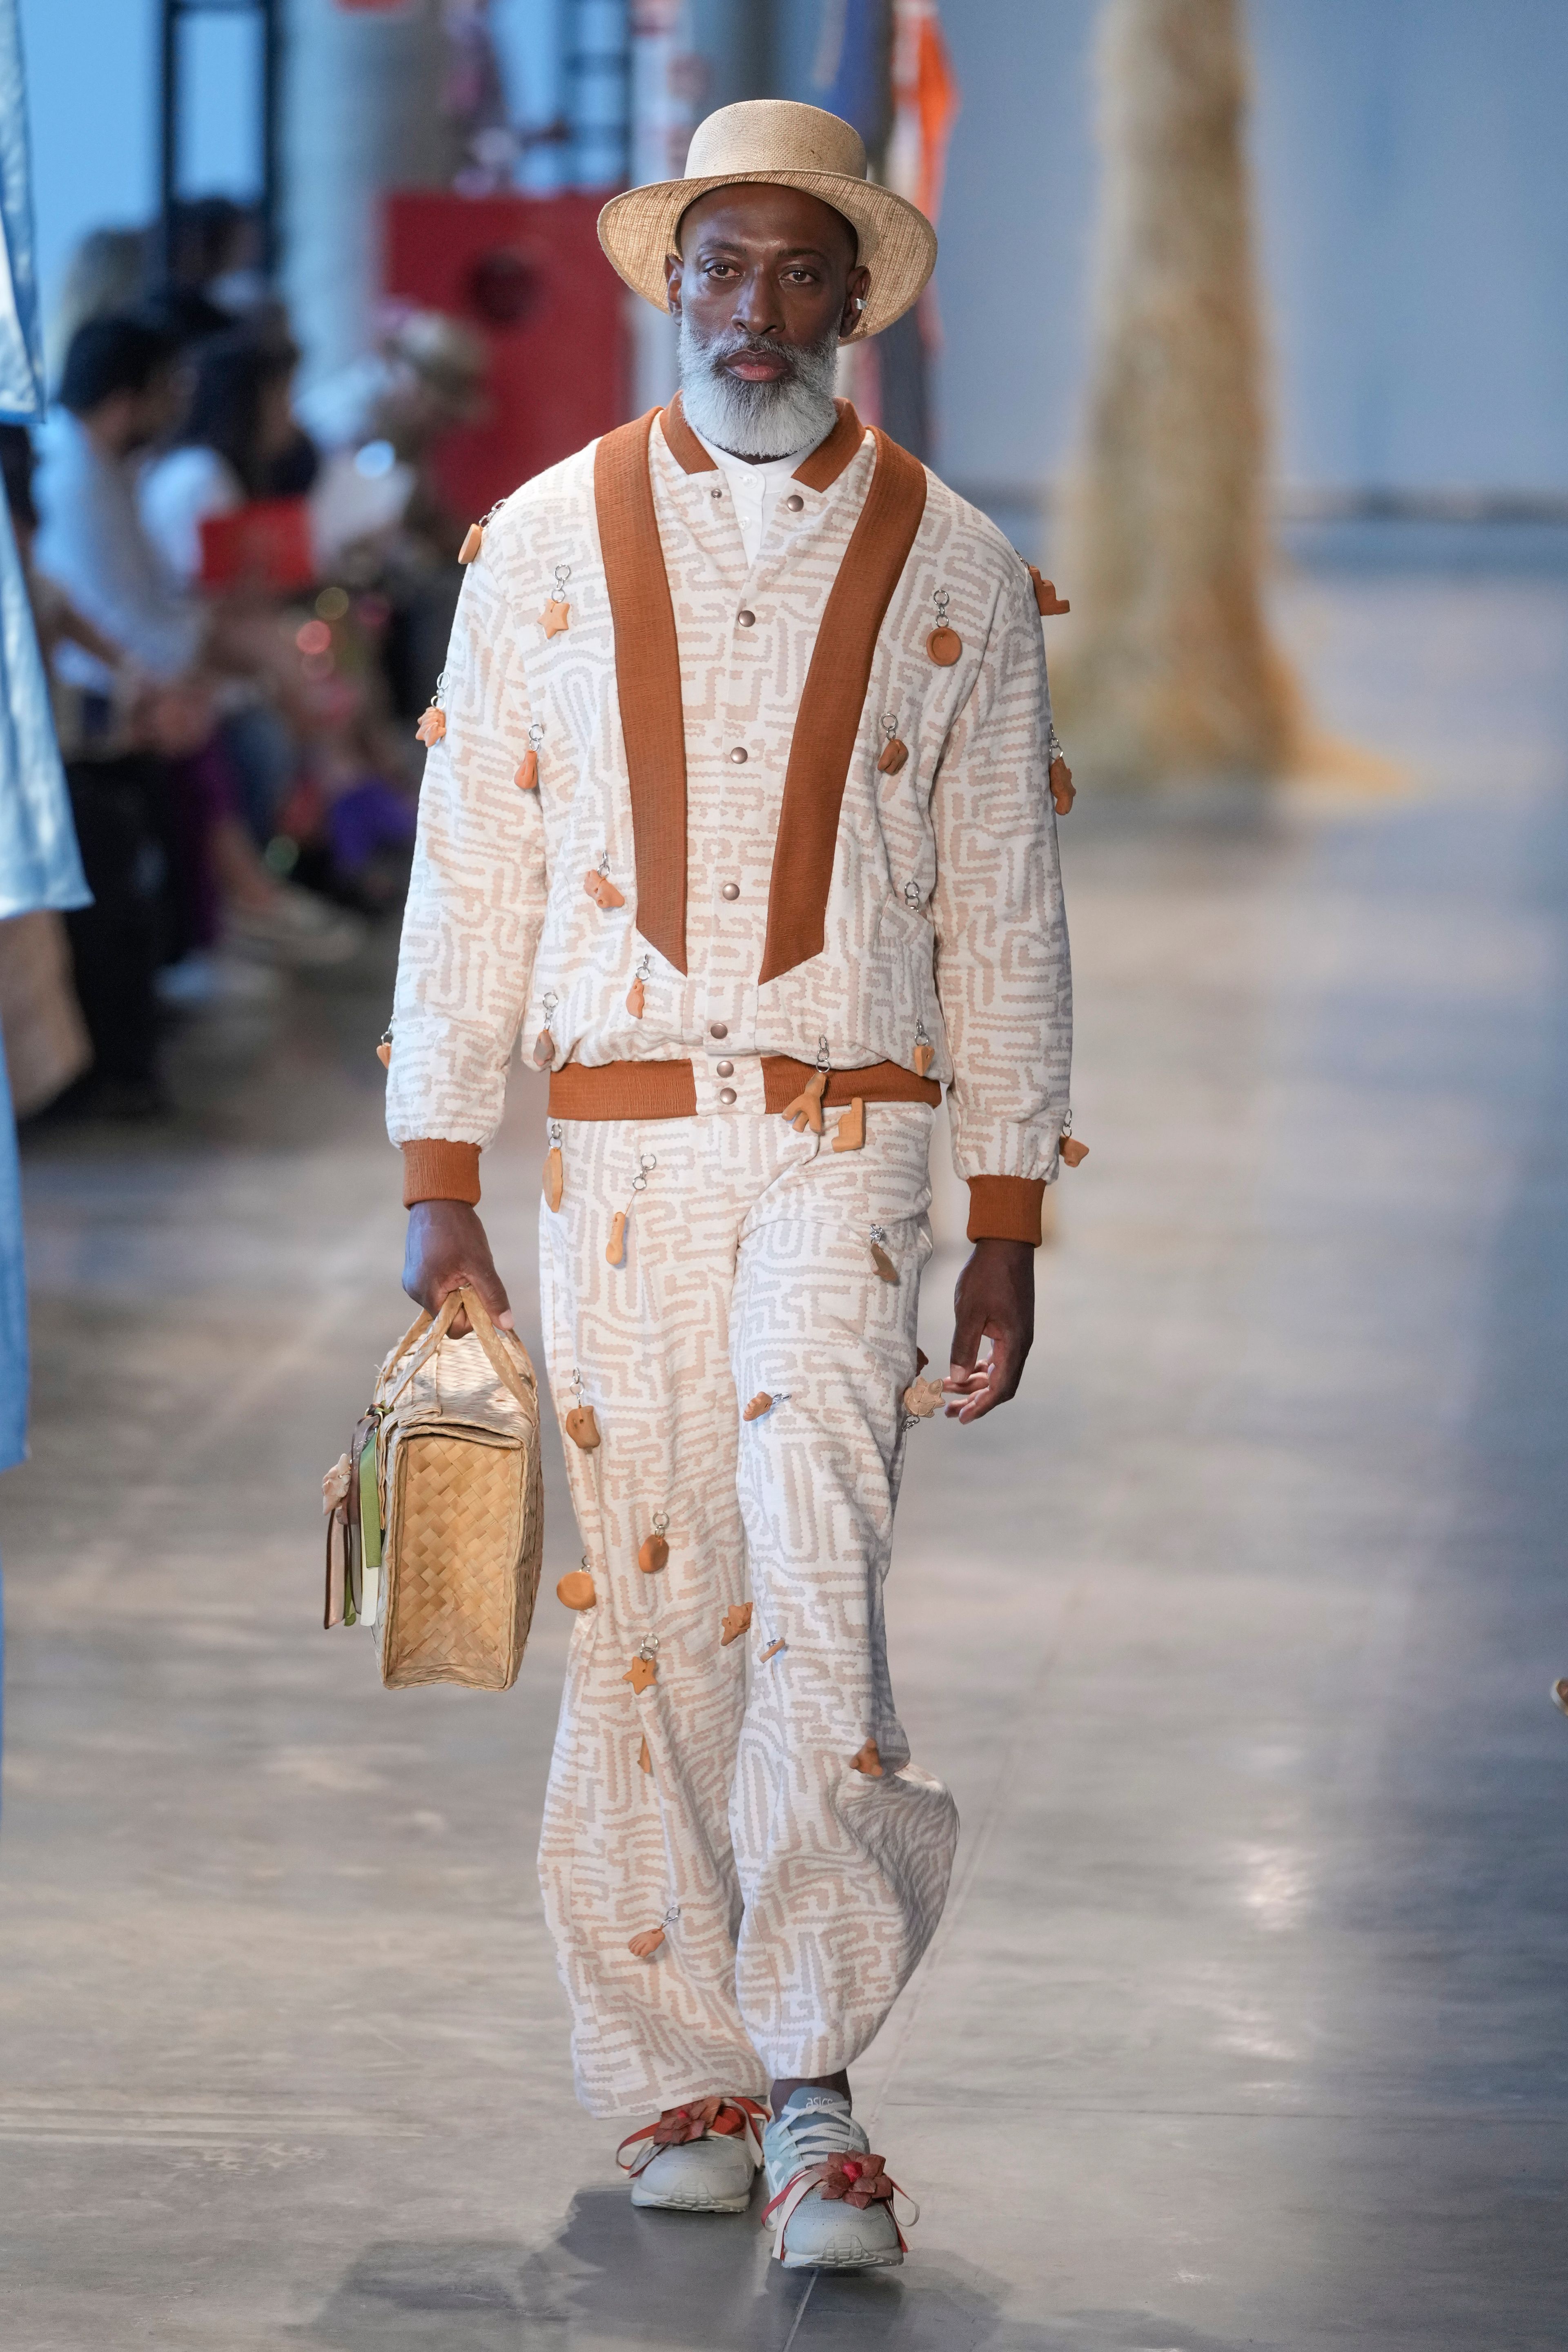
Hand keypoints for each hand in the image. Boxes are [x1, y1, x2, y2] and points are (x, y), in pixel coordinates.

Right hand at [402, 1201, 512, 1336]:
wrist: (438, 1198)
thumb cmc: (459, 1230)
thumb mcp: (481, 1264)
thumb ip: (492, 1296)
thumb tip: (506, 1325)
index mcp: (426, 1293)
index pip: (452, 1327)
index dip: (472, 1317)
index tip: (482, 1295)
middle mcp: (413, 1291)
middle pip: (447, 1315)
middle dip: (466, 1301)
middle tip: (474, 1275)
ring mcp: (411, 1281)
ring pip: (443, 1300)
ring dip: (458, 1289)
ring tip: (463, 1264)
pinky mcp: (414, 1271)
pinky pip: (436, 1287)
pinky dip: (450, 1280)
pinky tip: (454, 1260)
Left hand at [945, 1238, 1034, 1422]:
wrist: (1005, 1245)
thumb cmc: (987, 1275)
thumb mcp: (969, 1311)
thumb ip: (963, 1346)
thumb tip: (956, 1378)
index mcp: (1014, 1344)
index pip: (1000, 1388)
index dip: (981, 1406)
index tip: (961, 1418)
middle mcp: (1019, 1344)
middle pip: (999, 1385)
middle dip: (974, 1399)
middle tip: (948, 1410)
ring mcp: (1016, 1335)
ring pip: (996, 1371)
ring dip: (974, 1383)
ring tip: (947, 1389)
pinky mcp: (1009, 1326)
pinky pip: (996, 1356)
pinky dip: (978, 1366)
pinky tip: (961, 1369)